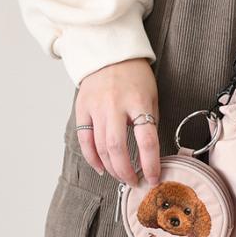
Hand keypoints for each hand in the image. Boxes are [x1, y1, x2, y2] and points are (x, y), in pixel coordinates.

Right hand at [75, 58, 160, 186]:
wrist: (109, 54)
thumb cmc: (135, 77)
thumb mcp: (151, 96)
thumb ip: (149, 122)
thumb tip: (150, 154)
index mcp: (138, 102)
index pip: (146, 140)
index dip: (151, 164)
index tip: (154, 178)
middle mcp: (114, 105)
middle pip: (117, 148)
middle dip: (126, 172)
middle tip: (135, 182)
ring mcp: (95, 107)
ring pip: (100, 148)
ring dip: (111, 168)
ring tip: (122, 177)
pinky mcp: (81, 109)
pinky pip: (84, 140)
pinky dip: (92, 158)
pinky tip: (102, 168)